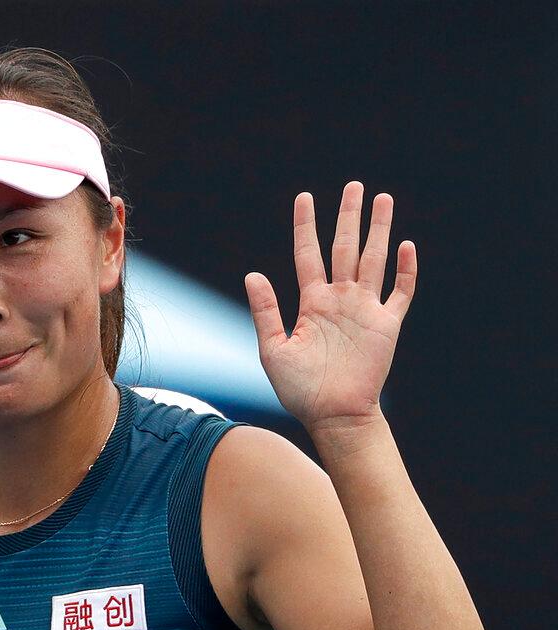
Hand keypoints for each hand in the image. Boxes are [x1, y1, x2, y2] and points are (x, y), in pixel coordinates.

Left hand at [244, 181, 416, 432]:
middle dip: (349, 216)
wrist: (333, 415)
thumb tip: (252, 274)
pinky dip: (405, 270)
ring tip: (382, 199)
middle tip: (354, 186)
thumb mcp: (273, 348)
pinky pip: (400, 292)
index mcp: (311, 303)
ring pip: (373, 260)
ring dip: (378, 230)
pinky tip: (405, 245)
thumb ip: (265, 310)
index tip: (304, 197)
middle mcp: (339, 300)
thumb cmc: (299, 389)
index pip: (308, 254)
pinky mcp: (387, 325)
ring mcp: (365, 310)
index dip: (305, 226)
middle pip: (345, 247)